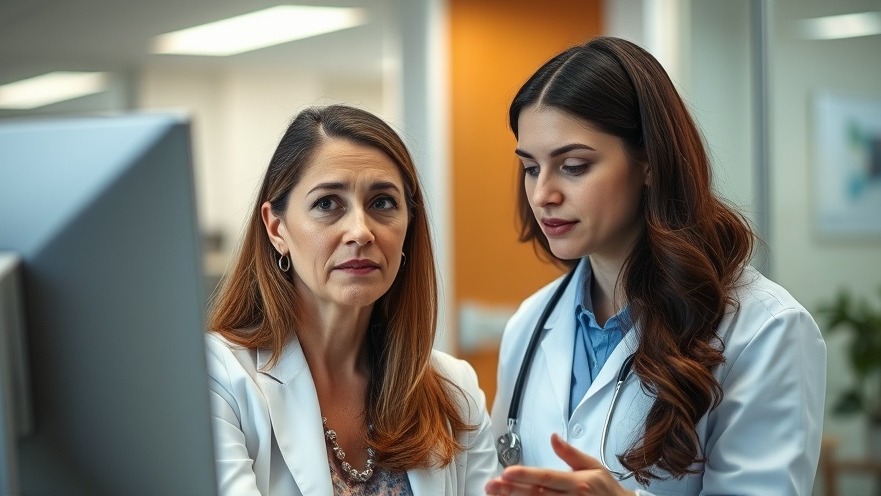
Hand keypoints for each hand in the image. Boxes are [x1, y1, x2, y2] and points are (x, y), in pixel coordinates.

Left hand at [485, 434, 634, 494]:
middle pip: (536, 494)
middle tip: (491, 485)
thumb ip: (570, 453)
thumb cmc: (606, 490)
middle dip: (511, 489)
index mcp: (578, 482)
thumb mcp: (594, 466)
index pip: (547, 477)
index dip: (525, 475)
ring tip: (495, 494)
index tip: (506, 472)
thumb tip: (553, 437)